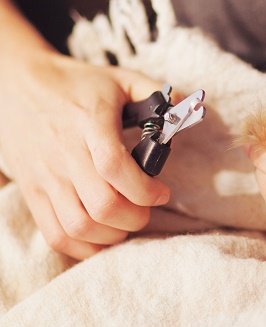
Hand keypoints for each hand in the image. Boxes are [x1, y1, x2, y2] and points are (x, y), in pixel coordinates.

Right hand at [0, 53, 170, 258]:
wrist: (16, 85)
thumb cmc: (77, 86)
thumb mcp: (119, 78)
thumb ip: (155, 92)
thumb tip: (186, 108)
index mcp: (89, 123)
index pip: (114, 167)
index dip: (145, 190)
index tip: (162, 192)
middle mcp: (64, 153)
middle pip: (102, 205)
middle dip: (136, 217)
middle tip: (147, 209)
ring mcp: (45, 177)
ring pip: (80, 226)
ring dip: (113, 235)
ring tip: (127, 222)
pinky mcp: (32, 193)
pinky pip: (56, 235)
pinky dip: (85, 248)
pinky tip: (104, 236)